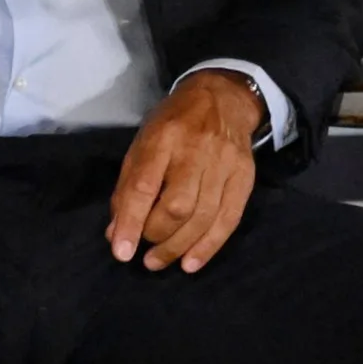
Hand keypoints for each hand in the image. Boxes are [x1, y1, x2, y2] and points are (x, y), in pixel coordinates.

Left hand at [106, 73, 262, 273]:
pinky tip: (191, 263)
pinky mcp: (245, 177)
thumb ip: (127, 188)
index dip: (132, 222)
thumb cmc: (172, 124)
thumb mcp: (141, 144)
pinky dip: (209, 246)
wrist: (222, 99)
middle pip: (178, 206)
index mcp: (161, 138)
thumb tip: (117, 233)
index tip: (121, 251)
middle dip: (157, 236)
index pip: (144, 186)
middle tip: (143, 252)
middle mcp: (195, 151)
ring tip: (159, 262)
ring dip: (179, 247)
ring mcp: (224, 164)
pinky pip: (229, 220)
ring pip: (204, 217)